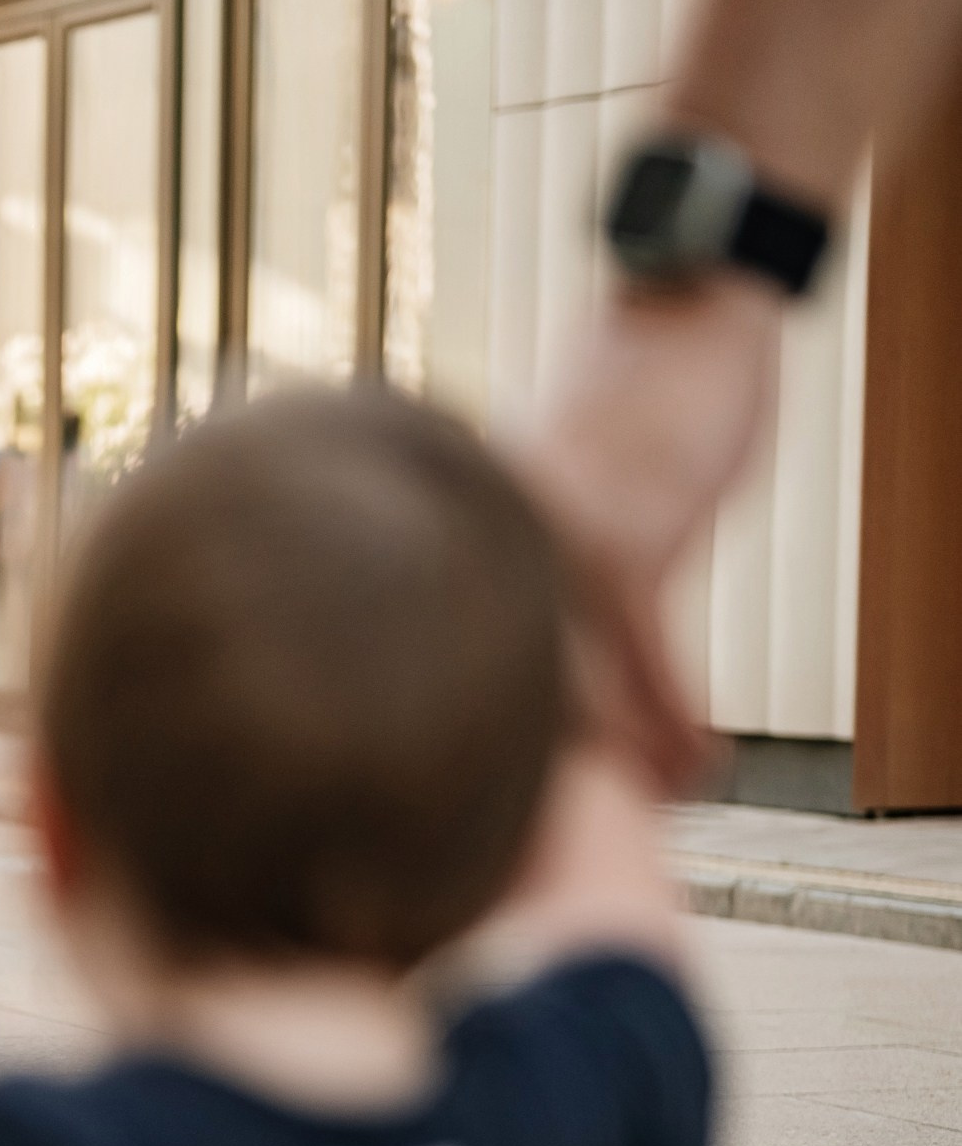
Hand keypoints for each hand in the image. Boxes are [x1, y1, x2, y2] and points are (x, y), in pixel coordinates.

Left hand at [515, 277, 783, 795]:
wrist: (688, 312)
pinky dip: (676, 719)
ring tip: (660, 806)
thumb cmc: (628, 416)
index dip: (479, 754)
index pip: (443, 670)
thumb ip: (554, 586)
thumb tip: (554, 674)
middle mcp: (491, 546)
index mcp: (464, 539)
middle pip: (503, 700)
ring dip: (625, 765)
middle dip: (550, 779)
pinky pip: (647, 660)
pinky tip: (702, 763)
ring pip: (578, 695)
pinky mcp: (625, 538)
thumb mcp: (579, 507)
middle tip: (586, 834)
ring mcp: (553, 546)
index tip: (514, 814)